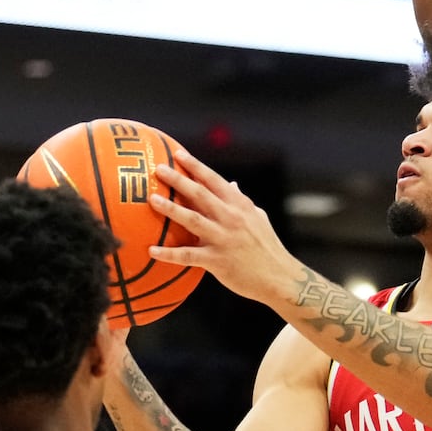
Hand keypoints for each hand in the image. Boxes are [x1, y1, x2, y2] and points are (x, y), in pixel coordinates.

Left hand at [147, 148, 302, 306]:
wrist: (279, 277)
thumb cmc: (267, 247)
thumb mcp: (258, 218)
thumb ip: (241, 201)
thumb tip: (232, 184)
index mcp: (240, 205)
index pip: (214, 180)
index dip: (195, 166)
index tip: (177, 153)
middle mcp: (231, 218)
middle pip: (200, 194)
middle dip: (178, 180)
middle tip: (158, 169)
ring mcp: (224, 239)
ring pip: (193, 220)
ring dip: (171, 209)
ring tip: (152, 200)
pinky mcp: (217, 261)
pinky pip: (189, 256)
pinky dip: (169, 254)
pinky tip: (152, 250)